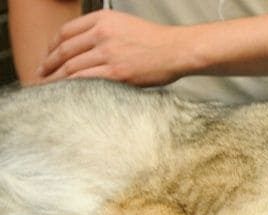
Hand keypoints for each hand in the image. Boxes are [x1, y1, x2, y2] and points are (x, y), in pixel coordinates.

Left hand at [38, 10, 190, 85]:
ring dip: (55, 79)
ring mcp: (108, 53)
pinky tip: (65, 93)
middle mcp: (102, 33)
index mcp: (103, 19)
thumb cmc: (157, 42)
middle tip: (41, 75)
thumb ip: (103, 31)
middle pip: (64, 50)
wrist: (178, 50)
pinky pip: (84, 80)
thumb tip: (83, 49)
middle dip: (48, 65)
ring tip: (48, 88)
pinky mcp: (116, 73)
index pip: (66, 32)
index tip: (47, 57)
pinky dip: (70, 88)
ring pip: (71, 67)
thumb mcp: (126, 25)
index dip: (51, 47)